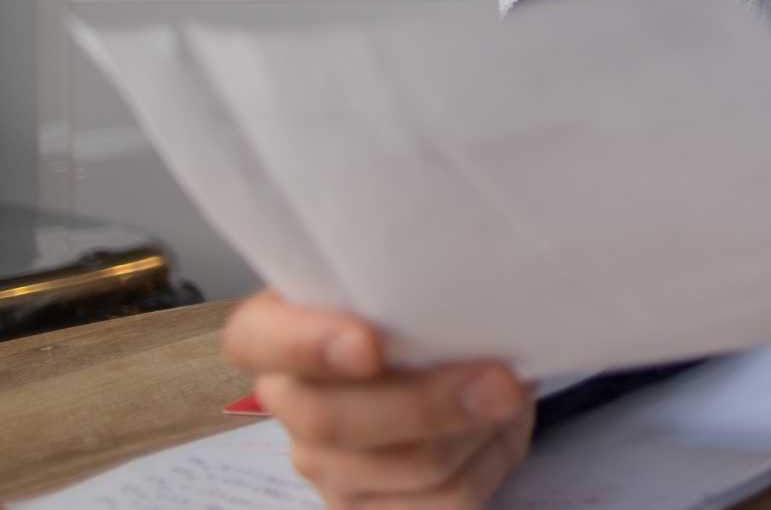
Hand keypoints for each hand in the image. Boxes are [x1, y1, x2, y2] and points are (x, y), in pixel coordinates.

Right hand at [219, 290, 533, 508]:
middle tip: (501, 381)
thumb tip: (475, 309)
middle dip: (427, 404)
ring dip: (476, 432)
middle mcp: (291, 402)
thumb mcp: (422, 289)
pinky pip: (440, 503)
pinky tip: (497, 435)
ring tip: (509, 396)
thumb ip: (419, 293)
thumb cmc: (433, 316)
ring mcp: (325, 466)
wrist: (464, 372)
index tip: (369, 344)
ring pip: (404, 465)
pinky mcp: (366, 509)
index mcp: (283, 331)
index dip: (305, 345)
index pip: (254, 340)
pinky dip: (487, 465)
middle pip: (331, 421)